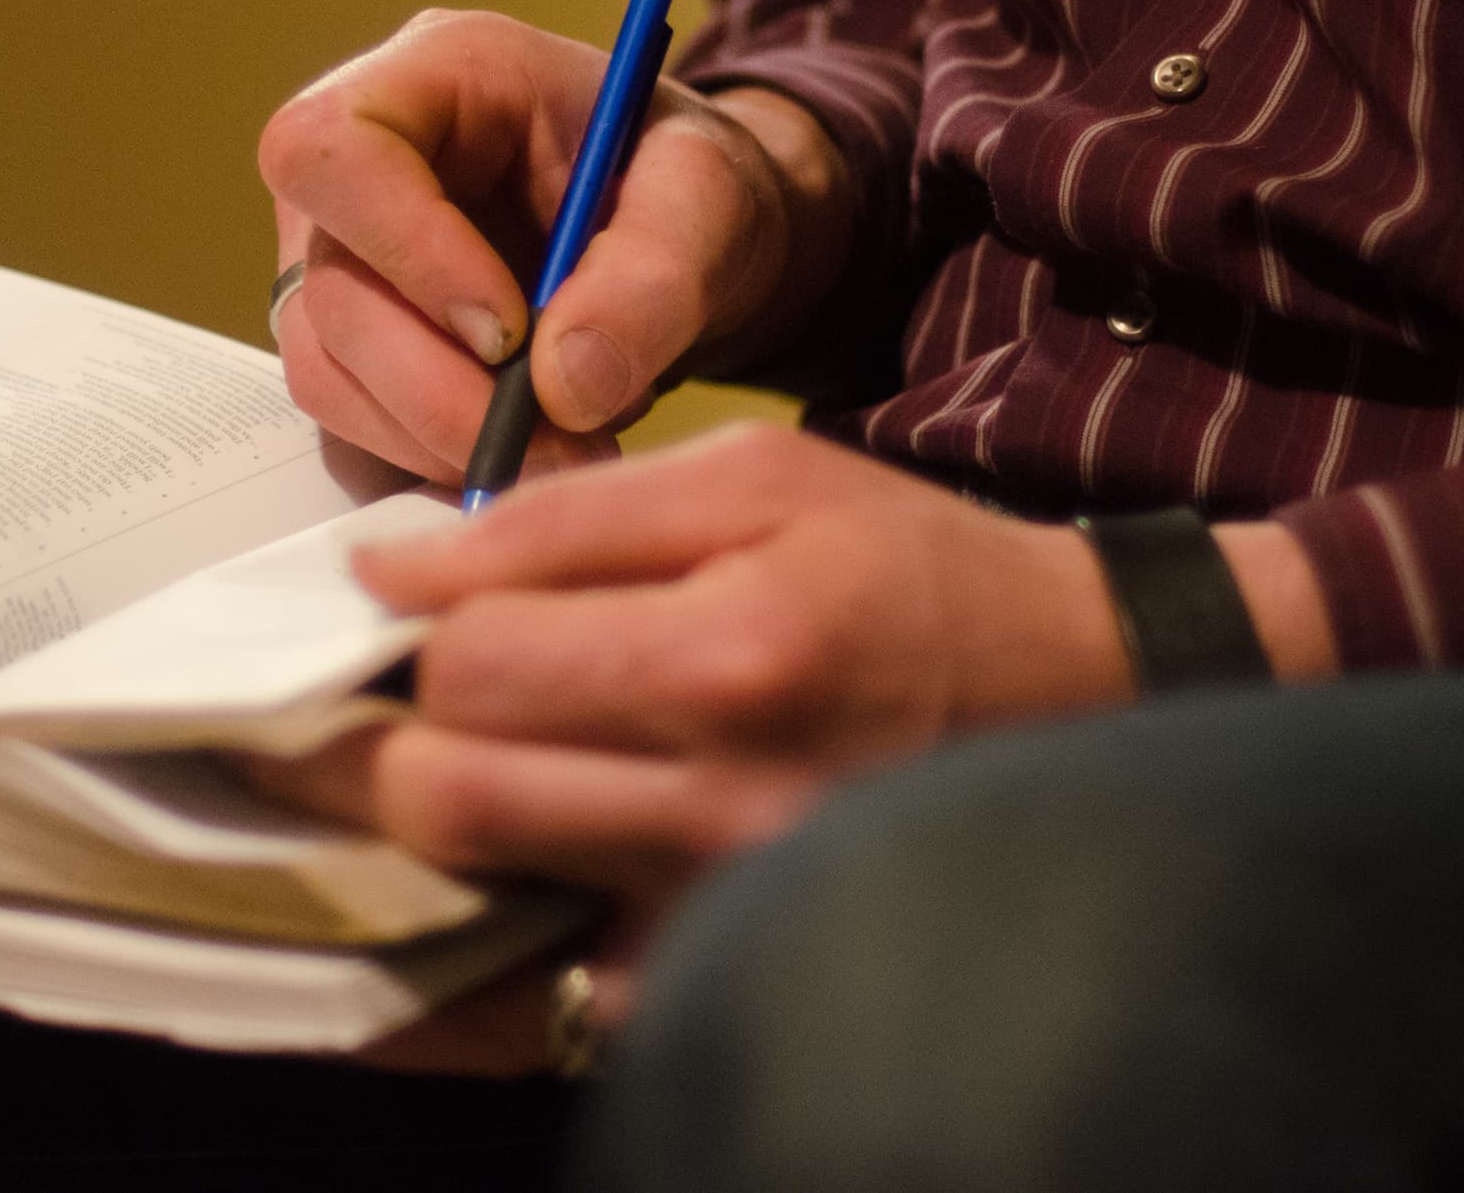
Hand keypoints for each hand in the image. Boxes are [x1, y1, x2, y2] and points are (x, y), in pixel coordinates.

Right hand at [256, 8, 853, 484]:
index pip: (331, 147)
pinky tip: (529, 456)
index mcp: (435, 74)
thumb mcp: (711, 201)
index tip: (508, 332)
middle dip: (438, 389)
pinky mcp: (355, 347)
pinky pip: (353, 426)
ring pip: (326, 371)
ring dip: (439, 439)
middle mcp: (360, 167)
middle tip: (557, 444)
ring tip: (566, 454)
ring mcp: (344, 260)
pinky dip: (434, 462)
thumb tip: (564, 387)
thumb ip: (651, 278)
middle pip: (328, 288)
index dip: (403, 248)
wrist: (693, 239)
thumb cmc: (690, 185)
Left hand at [260, 424, 1142, 1072]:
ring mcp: (729, 912)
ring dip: (432, 824)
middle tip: (409, 696)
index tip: (420, 609)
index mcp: (734, 656)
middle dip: (393, 736)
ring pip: (475, 896)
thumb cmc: (904, 566)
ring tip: (449, 761)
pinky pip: (544, 988)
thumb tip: (392, 569)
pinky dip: (494, 927)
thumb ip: (563, 517)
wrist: (1070, 691)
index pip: (473, 664)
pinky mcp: (728, 974)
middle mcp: (729, 807)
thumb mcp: (754, 476)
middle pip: (445, 795)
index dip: (417, 629)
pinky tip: (505, 860)